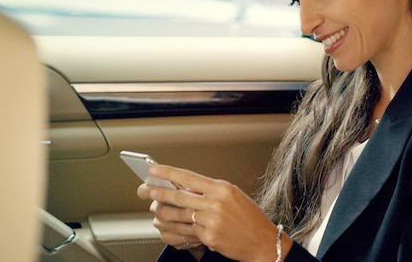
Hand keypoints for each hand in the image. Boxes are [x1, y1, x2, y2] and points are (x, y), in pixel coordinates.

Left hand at [138, 164, 291, 261]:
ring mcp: (211, 221)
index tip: (154, 169)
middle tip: (148, 190)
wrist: (264, 241)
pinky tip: (179, 227)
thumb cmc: (251, 218)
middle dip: (159, 193)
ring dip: (165, 213)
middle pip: (179, 196)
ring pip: (179, 215)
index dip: (168, 173)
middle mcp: (215, 203)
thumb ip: (212, 191)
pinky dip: (183, 229)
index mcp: (222, 189)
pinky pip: (189, 231)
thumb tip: (188, 188)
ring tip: (158, 210)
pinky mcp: (208, 237)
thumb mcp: (234, 195)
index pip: (189, 177)